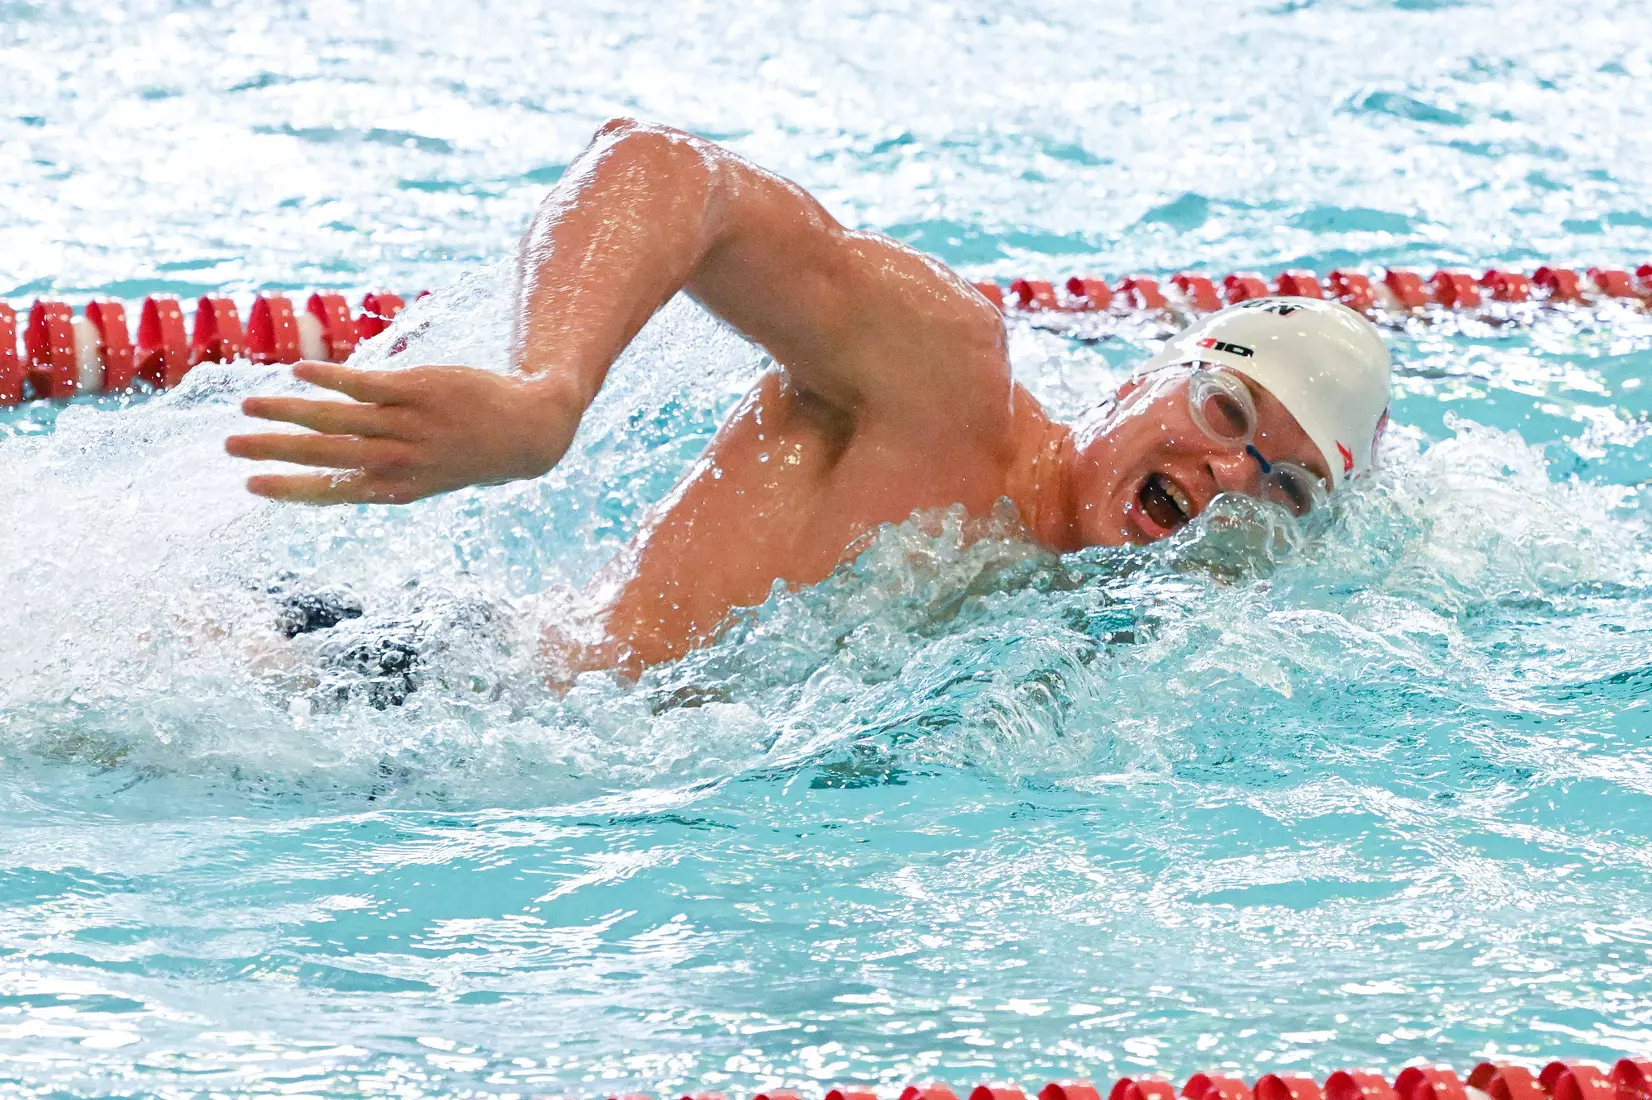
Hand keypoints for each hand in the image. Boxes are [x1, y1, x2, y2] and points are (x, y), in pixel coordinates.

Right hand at [226, 361, 583, 504]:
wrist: (527, 432)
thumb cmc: (470, 452)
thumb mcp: (427, 475)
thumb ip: (382, 471)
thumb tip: (334, 469)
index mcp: (397, 487)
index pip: (333, 490)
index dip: (290, 489)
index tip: (250, 486)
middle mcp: (398, 459)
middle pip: (325, 455)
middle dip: (274, 451)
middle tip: (229, 446)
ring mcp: (408, 424)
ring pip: (337, 419)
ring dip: (288, 412)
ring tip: (248, 406)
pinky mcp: (419, 389)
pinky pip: (366, 384)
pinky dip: (331, 378)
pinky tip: (299, 372)